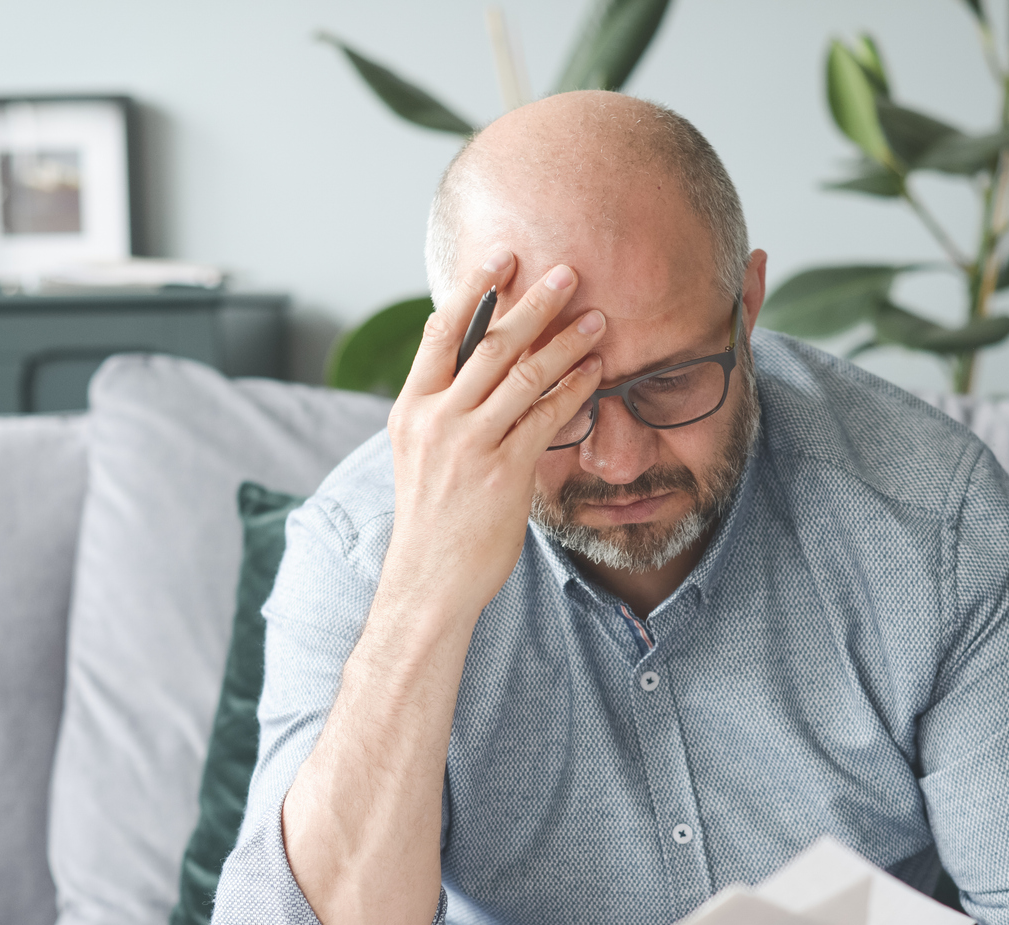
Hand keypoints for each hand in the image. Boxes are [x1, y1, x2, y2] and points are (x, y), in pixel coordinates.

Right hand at [381, 252, 606, 623]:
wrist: (429, 582)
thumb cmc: (433, 523)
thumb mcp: (423, 457)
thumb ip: (447, 414)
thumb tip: (482, 379)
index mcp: (411, 409)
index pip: (440, 333)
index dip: (473, 290)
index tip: (501, 258)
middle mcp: (436, 419)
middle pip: (489, 343)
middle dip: (532, 302)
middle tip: (567, 271)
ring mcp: (469, 444)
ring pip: (522, 374)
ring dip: (565, 341)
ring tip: (596, 318)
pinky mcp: (503, 471)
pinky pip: (545, 417)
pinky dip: (573, 389)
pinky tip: (595, 373)